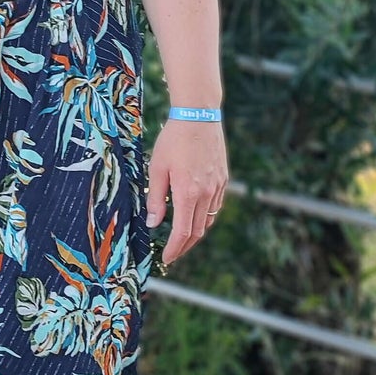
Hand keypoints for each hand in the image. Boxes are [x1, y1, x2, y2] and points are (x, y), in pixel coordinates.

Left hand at [146, 116, 228, 266]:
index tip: (167, 258)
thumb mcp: (157, 168)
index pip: (182, 232)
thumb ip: (155, 198)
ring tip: (182, 238)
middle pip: (197, 231)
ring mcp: (217, 187)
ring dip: (195, 234)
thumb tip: (153, 223)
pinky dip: (205, 217)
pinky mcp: (222, 179)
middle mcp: (206, 193)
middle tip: (173, 253)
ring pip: (208, 220)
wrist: (199, 116)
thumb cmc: (173, 140)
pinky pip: (215, 206)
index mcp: (188, 193)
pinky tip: (195, 216)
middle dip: (184, 247)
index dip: (175, 249)